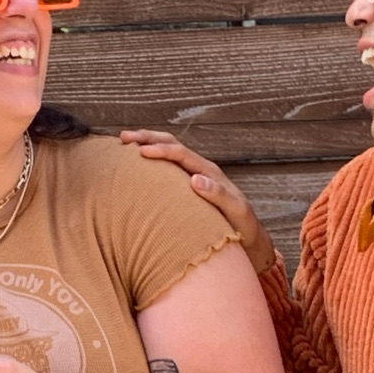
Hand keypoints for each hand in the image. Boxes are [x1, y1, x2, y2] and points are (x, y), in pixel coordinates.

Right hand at [120, 128, 275, 268]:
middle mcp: (201, 169)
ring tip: (125, 142)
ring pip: (169, 151)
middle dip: (148, 137)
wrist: (249, 235)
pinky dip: (152, 158)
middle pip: (172, 144)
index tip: (141, 152)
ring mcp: (194, 175)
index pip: (181, 154)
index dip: (161, 150)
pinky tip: (137, 163)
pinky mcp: (189, 186)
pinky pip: (168, 167)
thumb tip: (196, 179)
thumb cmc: (242, 226)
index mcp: (209, 172)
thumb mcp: (235, 211)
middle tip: (124, 137)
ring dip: (148, 143)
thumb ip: (218, 195)